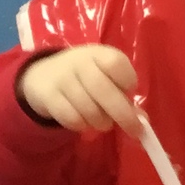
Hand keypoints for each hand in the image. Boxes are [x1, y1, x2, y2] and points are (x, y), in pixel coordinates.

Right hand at [17, 44, 140, 134]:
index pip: (116, 63)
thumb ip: (123, 95)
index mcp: (98, 54)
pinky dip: (82, 126)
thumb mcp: (105, 78)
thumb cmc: (85, 78)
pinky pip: (72, 118)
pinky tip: (84, 122)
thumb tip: (142, 120)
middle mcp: (79, 63)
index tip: (128, 90)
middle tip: (134, 130)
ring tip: (103, 122)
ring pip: (89, 109)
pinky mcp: (48, 96)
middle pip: (103, 90)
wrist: (42, 76)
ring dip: (102, 123)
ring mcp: (61, 79)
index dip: (127, 80)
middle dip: (123, 115)